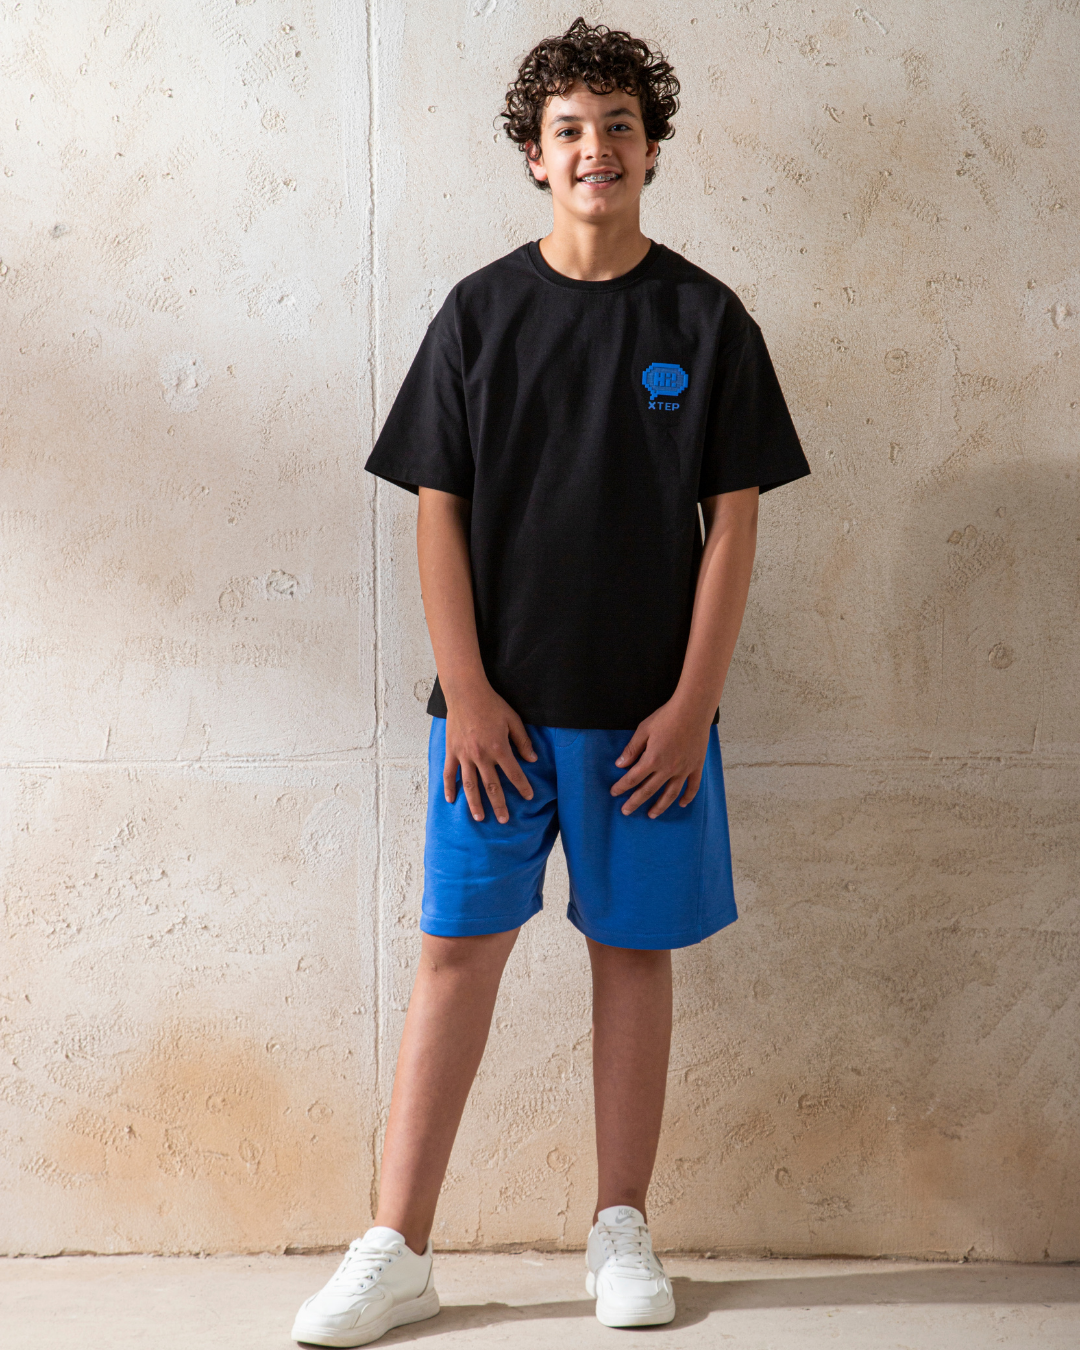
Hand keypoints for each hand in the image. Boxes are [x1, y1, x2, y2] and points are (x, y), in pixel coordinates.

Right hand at [444, 684, 536, 822]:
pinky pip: (450, 773)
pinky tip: (451, 800)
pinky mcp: (452, 751)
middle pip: (492, 786)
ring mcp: (464, 755)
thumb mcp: (513, 720)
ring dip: (475, 803)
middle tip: (504, 820)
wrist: (466, 693)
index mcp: (499, 748)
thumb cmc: (492, 705)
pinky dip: (450, 787)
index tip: (529, 797)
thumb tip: (532, 759)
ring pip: (470, 785)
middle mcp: (481, 756)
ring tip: (480, 817)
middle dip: (499, 805)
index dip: (523, 786)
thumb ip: (523, 741)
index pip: (514, 773)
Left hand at [610, 698, 712, 817]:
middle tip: (626, 811)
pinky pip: (692, 787)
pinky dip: (687, 797)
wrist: (692, 710)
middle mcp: (667, 769)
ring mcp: (683, 769)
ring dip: (660, 806)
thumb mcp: (643, 730)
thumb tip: (620, 764)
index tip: (614, 793)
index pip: (632, 778)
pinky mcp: (696, 766)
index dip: (621, 786)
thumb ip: (632, 749)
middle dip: (635, 802)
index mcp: (652, 759)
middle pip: (648, 790)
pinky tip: (681, 804)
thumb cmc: (666, 717)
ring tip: (651, 815)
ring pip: (670, 794)